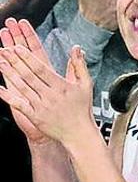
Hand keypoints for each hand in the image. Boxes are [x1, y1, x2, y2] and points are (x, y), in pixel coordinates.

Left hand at [0, 20, 94, 147]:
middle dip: (15, 62)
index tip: (17, 48)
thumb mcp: (86, 85)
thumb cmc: (82, 109)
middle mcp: (50, 95)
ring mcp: (41, 106)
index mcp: (62, 86)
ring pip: (22, 87)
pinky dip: (7, 96)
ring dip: (10, 74)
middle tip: (5, 51)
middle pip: (29, 75)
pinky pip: (18, 104)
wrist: (78, 133)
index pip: (41, 68)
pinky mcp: (35, 116)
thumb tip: (76, 48)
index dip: (27, 58)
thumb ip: (79, 65)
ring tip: (1, 63)